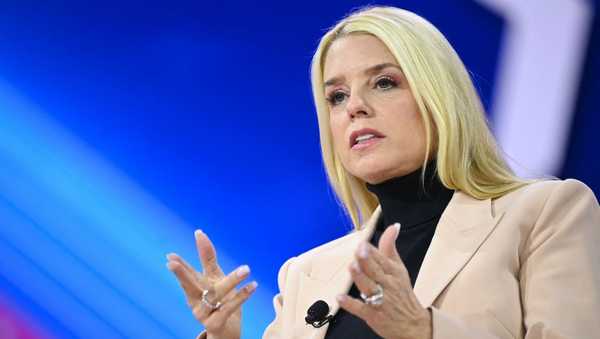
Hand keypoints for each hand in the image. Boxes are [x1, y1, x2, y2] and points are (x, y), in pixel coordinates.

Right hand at [166, 230, 256, 338]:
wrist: (226, 332)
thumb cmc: (219, 301)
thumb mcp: (214, 277)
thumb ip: (207, 257)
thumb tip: (199, 233)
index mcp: (194, 289)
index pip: (186, 274)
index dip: (180, 265)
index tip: (170, 256)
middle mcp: (196, 301)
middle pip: (190, 286)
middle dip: (182, 275)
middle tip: (172, 264)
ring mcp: (204, 313)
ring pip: (217, 294)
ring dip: (233, 280)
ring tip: (247, 268)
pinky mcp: (216, 323)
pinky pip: (230, 307)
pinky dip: (242, 296)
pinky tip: (253, 285)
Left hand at [337, 224, 431, 338]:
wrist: (413, 324)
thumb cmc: (402, 293)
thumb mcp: (399, 269)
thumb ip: (390, 248)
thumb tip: (393, 226)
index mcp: (394, 273)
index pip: (382, 260)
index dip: (372, 252)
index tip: (363, 244)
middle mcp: (388, 286)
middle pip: (376, 272)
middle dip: (367, 261)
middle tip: (359, 251)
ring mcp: (381, 301)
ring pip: (369, 288)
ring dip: (360, 278)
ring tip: (352, 267)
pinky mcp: (373, 316)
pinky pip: (361, 309)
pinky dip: (350, 304)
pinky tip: (340, 298)